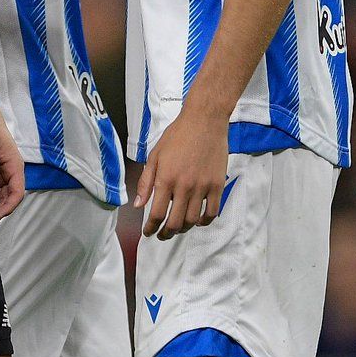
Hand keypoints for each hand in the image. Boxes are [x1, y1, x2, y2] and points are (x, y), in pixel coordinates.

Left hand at [135, 106, 227, 239]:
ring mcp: (203, 187)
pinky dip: (205, 221)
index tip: (148, 232)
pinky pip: (212, 212)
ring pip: (193, 220)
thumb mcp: (155, 155)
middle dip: (166, 233)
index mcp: (165, 178)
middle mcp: (184, 186)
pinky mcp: (217, 185)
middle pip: (175, 222)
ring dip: (184, 229)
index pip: (156, 214)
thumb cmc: (177, 135)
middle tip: (162, 235)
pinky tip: (198, 220)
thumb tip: (138, 205)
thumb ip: (146, 182)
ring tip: (178, 228)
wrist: (204, 121)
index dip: (151, 228)